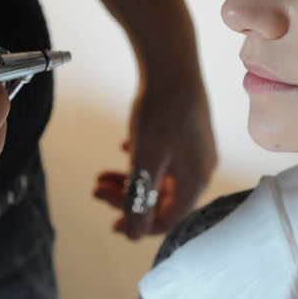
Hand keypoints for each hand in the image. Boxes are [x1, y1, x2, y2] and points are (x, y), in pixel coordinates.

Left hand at [93, 66, 215, 238]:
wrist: (172, 63)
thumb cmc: (161, 111)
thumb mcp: (145, 160)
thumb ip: (139, 199)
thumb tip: (133, 235)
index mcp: (195, 179)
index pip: (168, 219)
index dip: (139, 225)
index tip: (111, 222)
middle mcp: (200, 168)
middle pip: (163, 200)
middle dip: (129, 200)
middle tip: (97, 190)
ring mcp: (195, 150)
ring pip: (161, 178)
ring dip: (131, 181)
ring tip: (103, 175)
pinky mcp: (187, 133)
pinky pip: (164, 159)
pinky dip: (141, 161)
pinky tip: (124, 149)